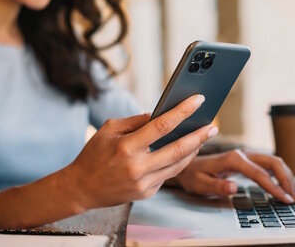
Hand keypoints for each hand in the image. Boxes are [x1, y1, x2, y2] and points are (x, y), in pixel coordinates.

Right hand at [65, 94, 217, 209]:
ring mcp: (144, 183)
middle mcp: (137, 167)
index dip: (183, 111)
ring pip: (178, 165)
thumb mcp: (108, 130)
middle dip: (199, 136)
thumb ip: (135, 122)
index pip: (162, 125)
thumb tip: (160, 115)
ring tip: (203, 137)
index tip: (198, 100)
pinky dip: (177, 162)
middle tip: (213, 126)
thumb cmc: (94, 154)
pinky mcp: (147, 193)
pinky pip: (168, 175)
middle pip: (178, 149)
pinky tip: (185, 152)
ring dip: (194, 150)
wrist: (81, 188)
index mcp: (126, 147)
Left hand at [174, 149, 294, 202]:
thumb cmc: (193, 176)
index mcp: (233, 159)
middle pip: (273, 162)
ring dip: (286, 176)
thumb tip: (234, 188)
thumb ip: (218, 186)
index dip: (274, 187)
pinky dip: (280, 175)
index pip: (260, 173)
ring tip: (292, 194)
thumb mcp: (201, 185)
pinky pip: (268, 165)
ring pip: (274, 161)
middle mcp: (243, 154)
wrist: (187, 166)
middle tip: (293, 198)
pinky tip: (283, 187)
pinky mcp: (247, 160)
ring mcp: (246, 156)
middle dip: (287, 179)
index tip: (285, 199)